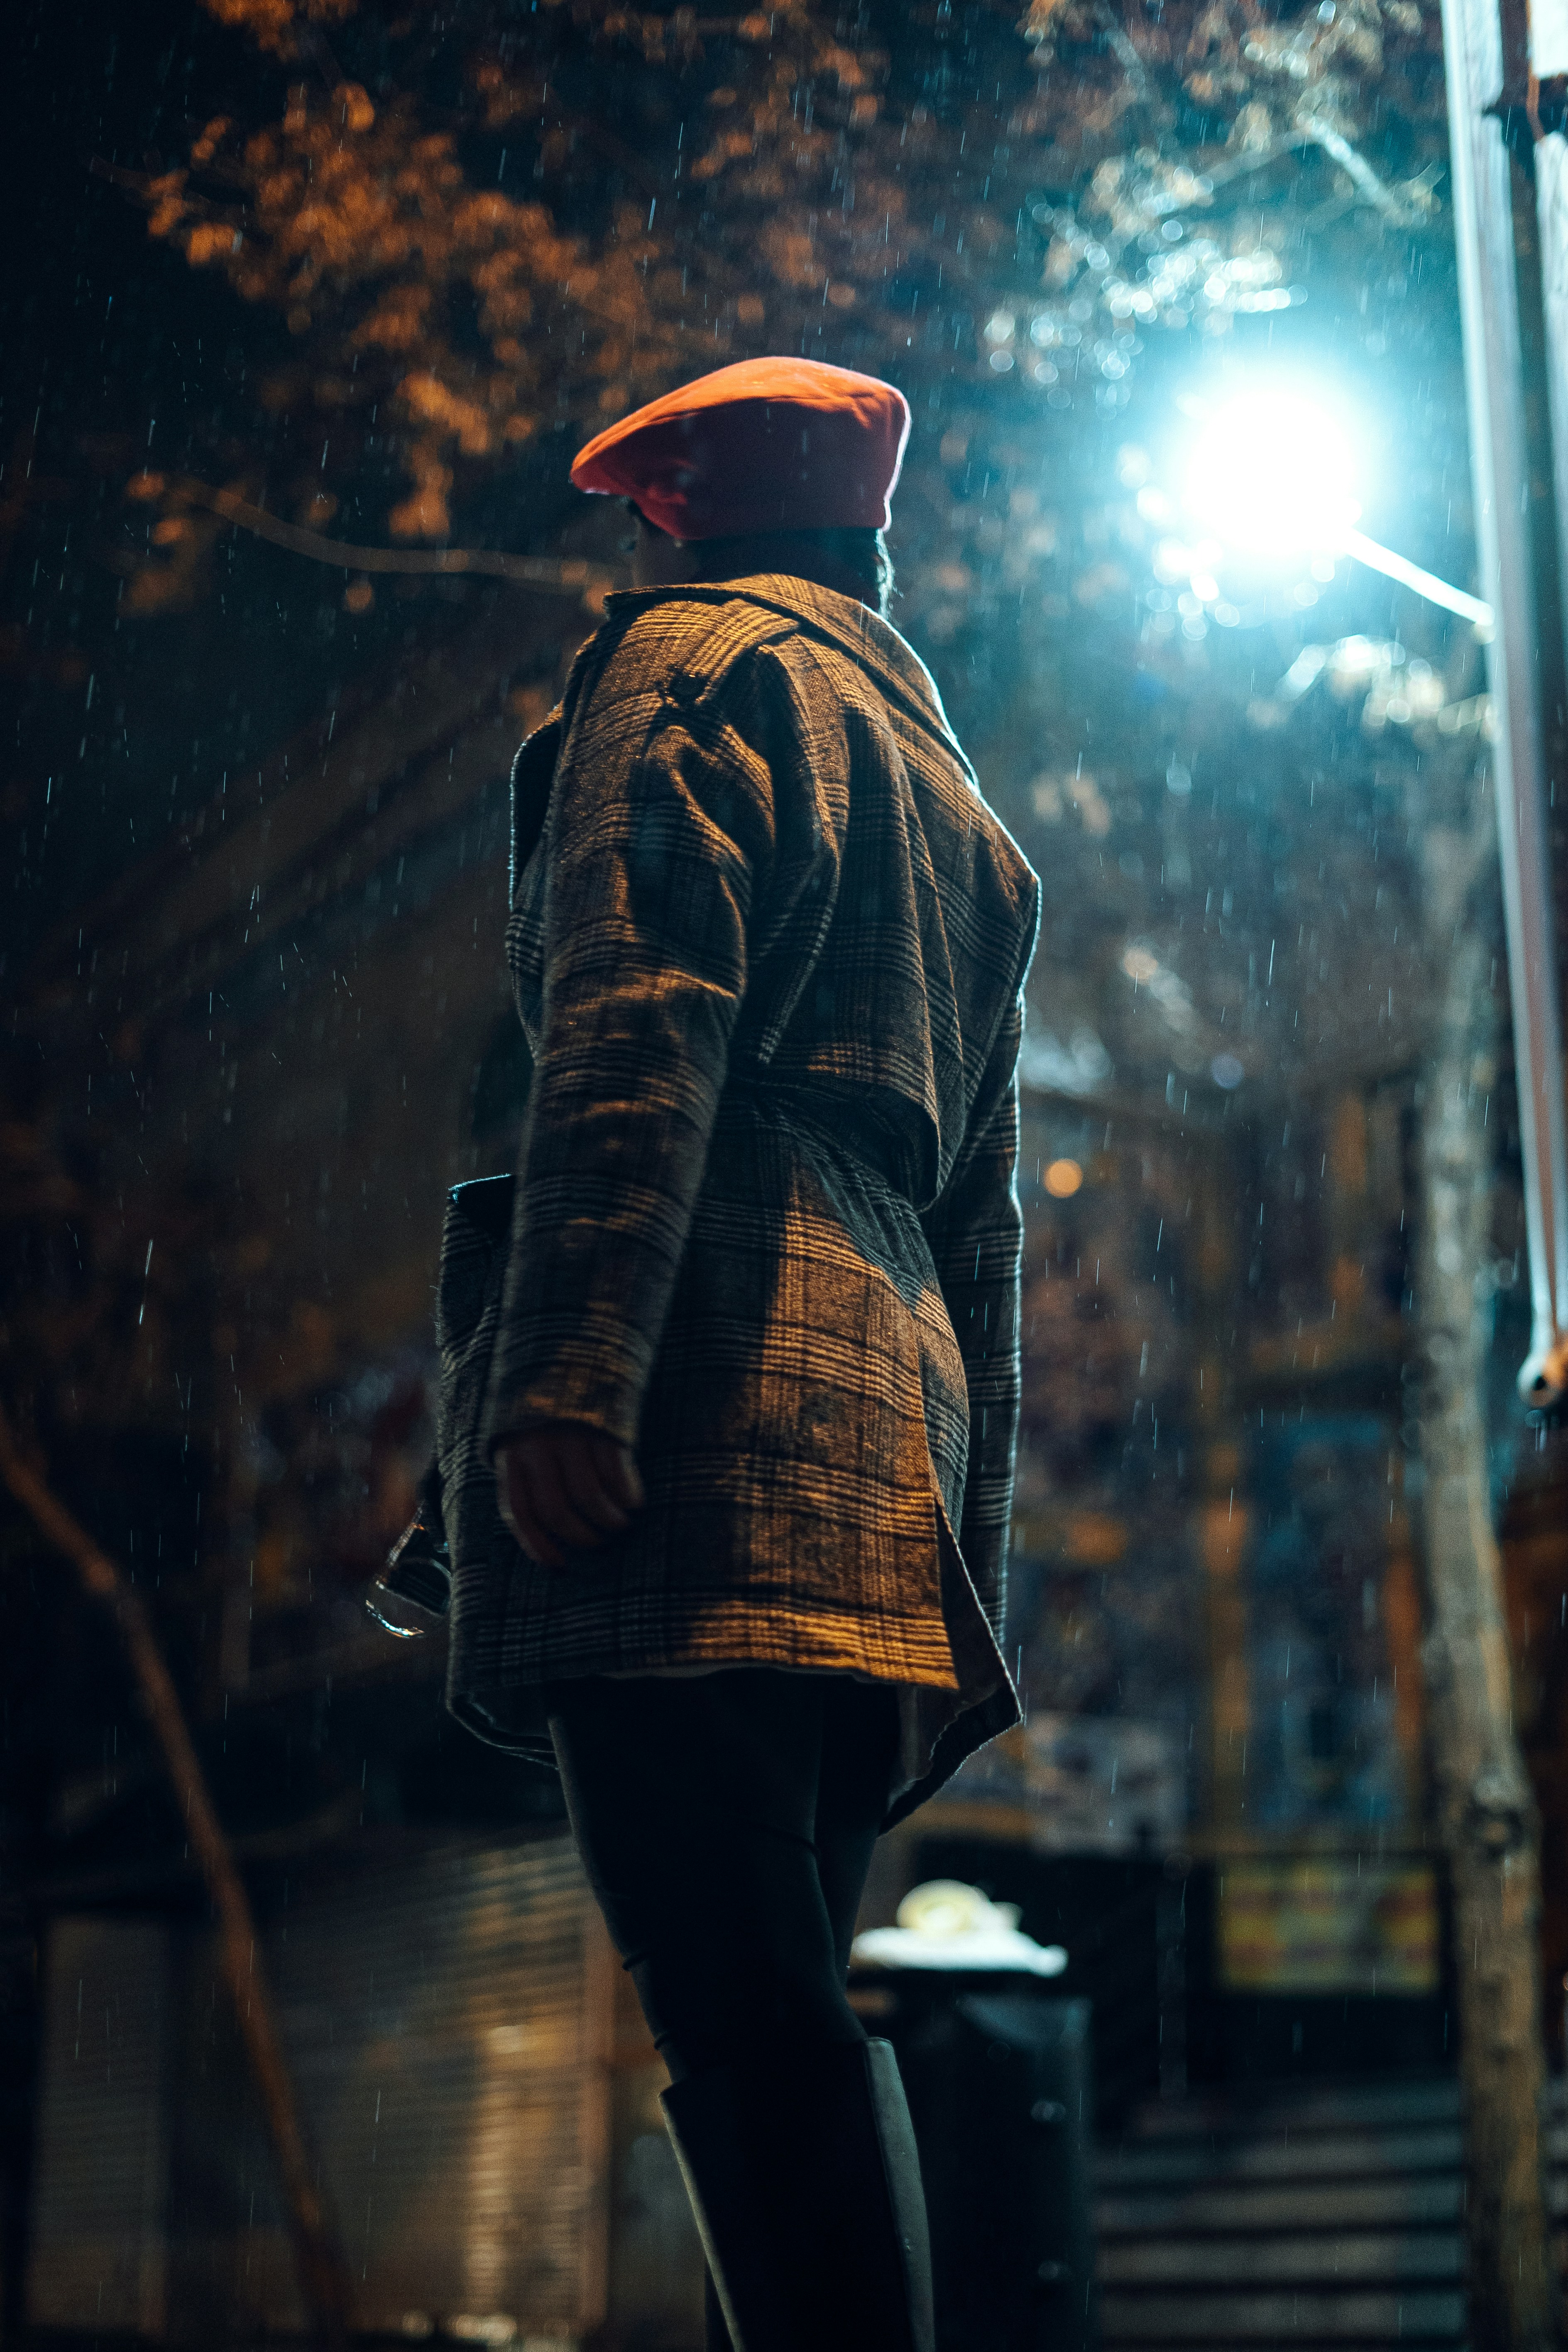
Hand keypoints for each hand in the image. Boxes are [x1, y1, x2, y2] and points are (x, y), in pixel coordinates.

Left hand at [494, 1420, 644, 1567]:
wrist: (578, 1364)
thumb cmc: (549, 1420)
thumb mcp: (525, 1445)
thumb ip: (528, 1482)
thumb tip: (546, 1541)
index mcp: (511, 1455)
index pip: (519, 1511)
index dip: (538, 1546)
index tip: (560, 1566)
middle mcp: (537, 1445)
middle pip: (555, 1510)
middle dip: (581, 1536)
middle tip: (599, 1543)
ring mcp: (571, 1435)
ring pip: (588, 1497)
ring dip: (609, 1521)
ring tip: (620, 1526)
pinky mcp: (603, 1427)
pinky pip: (616, 1474)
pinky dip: (628, 1496)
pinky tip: (634, 1503)